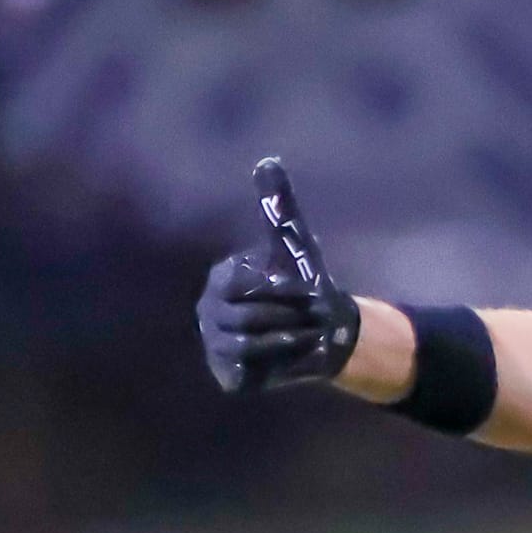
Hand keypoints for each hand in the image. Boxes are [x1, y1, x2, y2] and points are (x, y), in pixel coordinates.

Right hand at [196, 158, 360, 392]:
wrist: (323, 331)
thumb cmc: (304, 282)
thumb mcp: (294, 242)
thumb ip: (279, 205)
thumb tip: (268, 159)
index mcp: (220, 279)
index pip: (241, 284)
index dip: (278, 288)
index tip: (306, 286)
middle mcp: (209, 311)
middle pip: (248, 316)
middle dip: (290, 315)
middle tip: (314, 314)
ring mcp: (215, 343)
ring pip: (249, 343)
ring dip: (289, 337)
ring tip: (309, 332)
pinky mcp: (228, 373)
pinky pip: (249, 370)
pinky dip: (277, 362)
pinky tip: (293, 353)